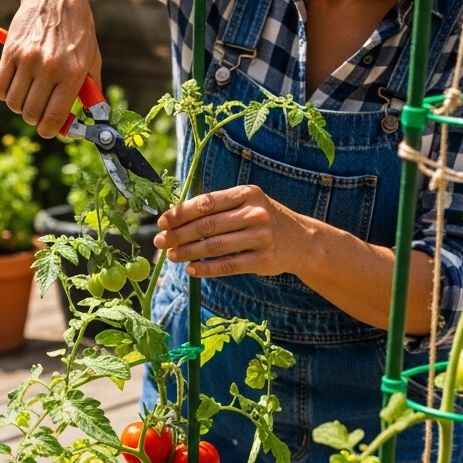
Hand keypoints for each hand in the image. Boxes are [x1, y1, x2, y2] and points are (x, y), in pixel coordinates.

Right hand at [0, 0, 102, 137]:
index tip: (48, 129)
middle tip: (37, 111)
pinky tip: (14, 85)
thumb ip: (91, 91)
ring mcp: (28, 59)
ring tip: (27, 96)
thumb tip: (91, 119)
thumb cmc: (77, 31)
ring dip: (18, 105)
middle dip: (33, 119)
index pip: (54, 117)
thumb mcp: (92, 59)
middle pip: (30, 114)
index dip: (49, 130)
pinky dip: (4, 92)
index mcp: (73, 74)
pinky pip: (0, 86)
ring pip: (13, 103)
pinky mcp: (11, 51)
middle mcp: (50, 68)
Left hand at [152, 185, 313, 278]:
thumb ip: (217, 207)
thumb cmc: (263, 220)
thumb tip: (175, 217)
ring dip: (188, 252)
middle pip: (207, 225)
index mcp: (246, 194)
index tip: (162, 222)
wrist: (302, 240)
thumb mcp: (246, 204)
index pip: (206, 202)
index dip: (180, 213)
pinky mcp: (264, 260)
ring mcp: (261, 237)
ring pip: (215, 246)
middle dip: (178, 234)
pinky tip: (191, 269)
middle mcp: (255, 212)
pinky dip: (207, 269)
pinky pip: (229, 266)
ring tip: (171, 256)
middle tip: (159, 241)